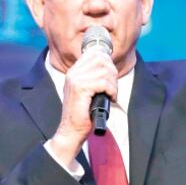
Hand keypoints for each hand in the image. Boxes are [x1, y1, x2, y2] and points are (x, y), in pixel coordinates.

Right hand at [47, 49, 117, 163]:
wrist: (71, 130)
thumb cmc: (82, 114)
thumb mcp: (87, 92)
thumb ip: (94, 78)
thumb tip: (110, 68)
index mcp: (74, 72)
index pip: (94, 54)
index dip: (108, 63)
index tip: (111, 78)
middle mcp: (73, 73)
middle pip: (101, 59)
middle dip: (112, 73)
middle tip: (113, 87)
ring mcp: (75, 80)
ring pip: (104, 71)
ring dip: (113, 84)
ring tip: (111, 95)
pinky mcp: (80, 89)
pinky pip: (103, 83)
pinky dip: (111, 91)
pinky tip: (110, 99)